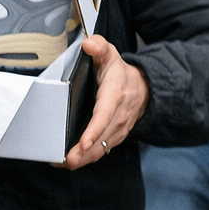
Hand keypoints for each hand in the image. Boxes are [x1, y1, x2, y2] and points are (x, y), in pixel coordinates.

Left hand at [62, 35, 147, 169]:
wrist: (144, 88)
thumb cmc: (120, 73)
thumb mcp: (110, 54)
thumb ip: (99, 46)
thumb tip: (89, 44)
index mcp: (114, 95)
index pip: (104, 115)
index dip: (94, 130)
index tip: (84, 142)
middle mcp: (118, 115)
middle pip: (102, 139)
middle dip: (84, 152)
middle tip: (66, 161)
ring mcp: (118, 129)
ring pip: (102, 149)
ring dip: (85, 159)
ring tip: (64, 164)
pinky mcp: (115, 136)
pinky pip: (103, 151)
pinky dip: (88, 158)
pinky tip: (73, 162)